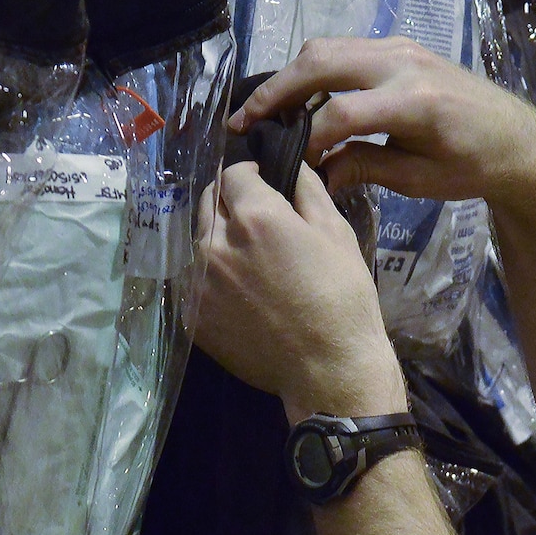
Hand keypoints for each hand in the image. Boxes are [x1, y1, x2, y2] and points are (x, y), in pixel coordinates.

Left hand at [195, 160, 406, 422]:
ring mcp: (199, 282)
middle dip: (229, 203)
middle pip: (208, 202)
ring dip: (218, 240)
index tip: (265, 186)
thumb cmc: (343, 299)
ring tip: (248, 262)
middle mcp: (216, 243)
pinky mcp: (193, 315)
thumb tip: (291, 164)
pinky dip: (212, 277)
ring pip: (199, 241)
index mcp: (254, 217)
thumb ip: (307, 190)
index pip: (233, 173)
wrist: (328, 370)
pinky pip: (195, 280)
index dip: (252, 175)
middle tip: (257, 224)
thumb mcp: (337, 234)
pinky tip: (239, 294)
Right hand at [230, 35, 535, 205]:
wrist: (515, 138)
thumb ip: (364, 169)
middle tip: (243, 122)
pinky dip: (314, 69)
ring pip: (327, 49)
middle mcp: (402, 64)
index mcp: (414, 103)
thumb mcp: (419, 180)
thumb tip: (315, 173)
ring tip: (264, 111)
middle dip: (276, 92)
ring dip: (290, 77)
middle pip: (321, 64)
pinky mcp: (398, 46)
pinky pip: (344, 49)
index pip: (339, 114)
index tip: (288, 164)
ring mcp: (400, 48)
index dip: (306, 140)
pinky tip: (300, 98)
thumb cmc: (472, 167)